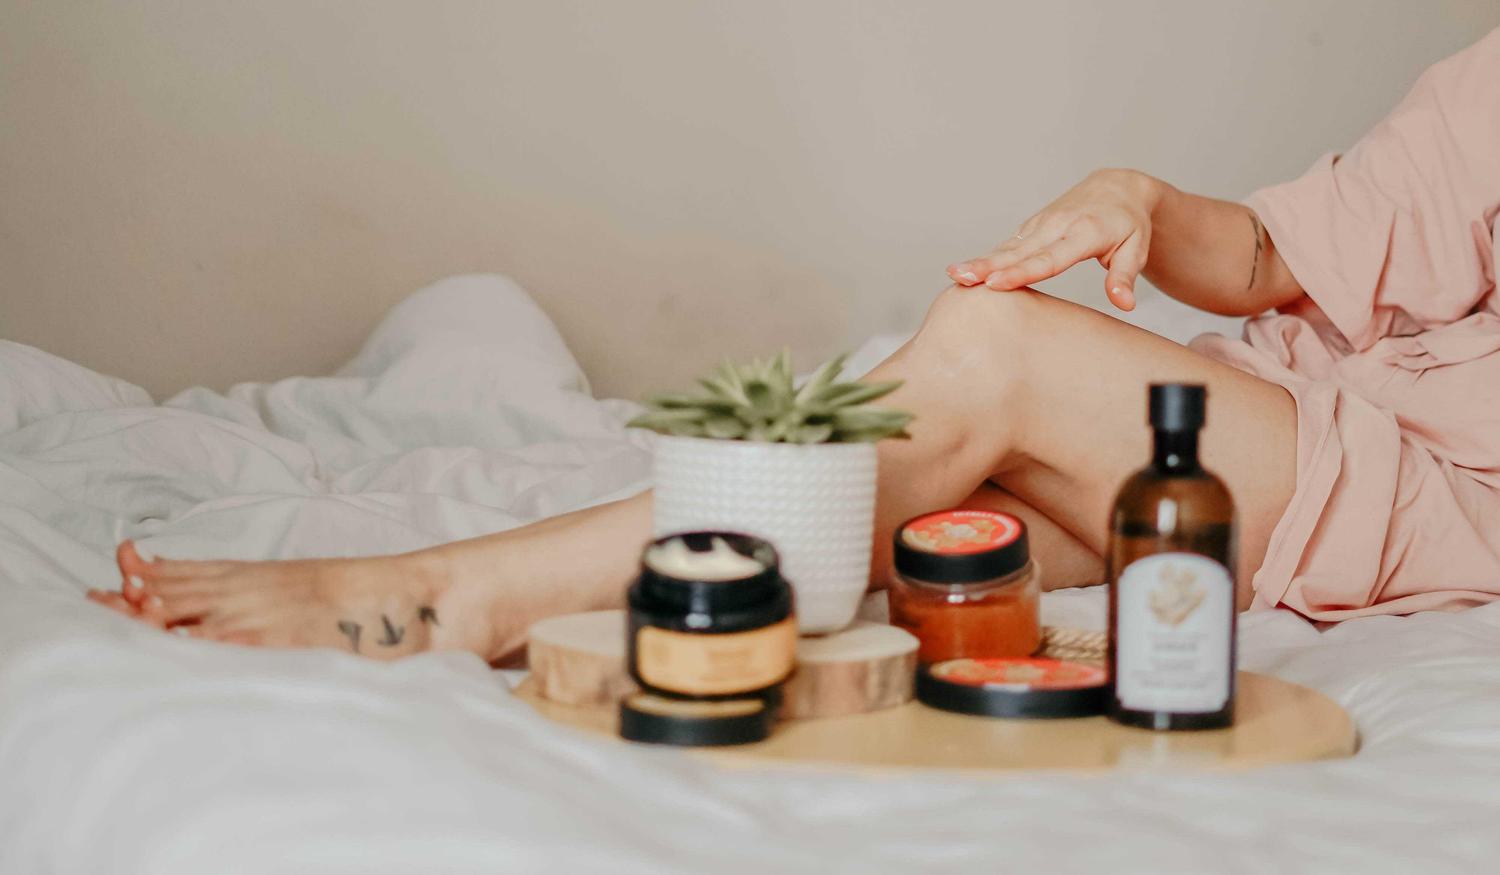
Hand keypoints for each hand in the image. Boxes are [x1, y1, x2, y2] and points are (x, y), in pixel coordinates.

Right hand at [947, 169, 1165, 311]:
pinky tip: (966, 271)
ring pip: (1008, 247)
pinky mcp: (1033, 227)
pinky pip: (1009, 245)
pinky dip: (988, 257)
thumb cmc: (1129, 224)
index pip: (1049, 258)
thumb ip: (1125, 277)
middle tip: (960, 277)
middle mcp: (1058, 225)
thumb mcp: (1136, 249)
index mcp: (1084, 233)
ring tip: (953, 274)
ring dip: (980, 260)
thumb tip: (1124, 305)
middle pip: (1019, 252)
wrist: (1118, 187)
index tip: (995, 283)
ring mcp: (1042, 224)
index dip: (1021, 272)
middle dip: (987, 265)